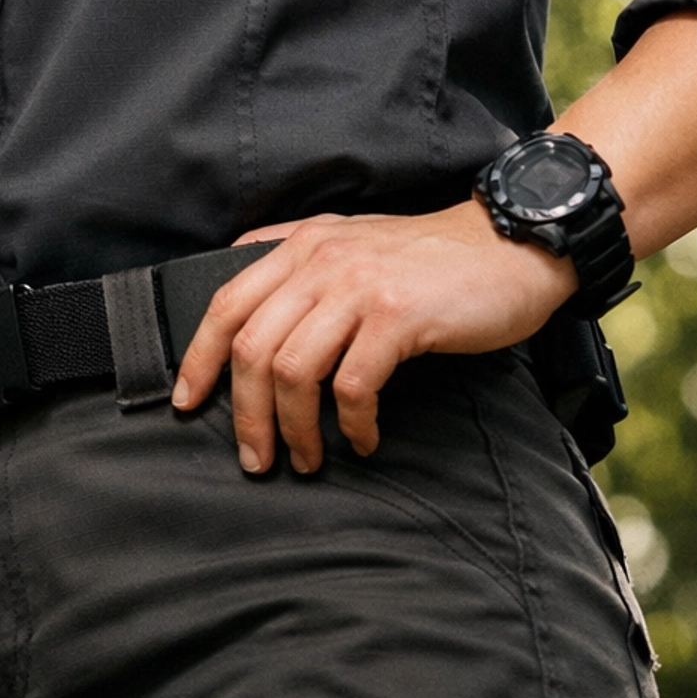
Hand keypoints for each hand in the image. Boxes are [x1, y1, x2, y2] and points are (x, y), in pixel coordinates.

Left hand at [171, 203, 574, 475]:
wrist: (507, 246)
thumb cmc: (429, 258)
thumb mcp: (352, 238)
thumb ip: (298, 257)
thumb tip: (239, 286)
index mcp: (302, 244)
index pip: (226, 301)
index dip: (199, 357)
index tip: (188, 403)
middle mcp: (321, 259)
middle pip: (251, 345)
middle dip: (244, 413)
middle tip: (256, 459)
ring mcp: (359, 287)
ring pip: (292, 369)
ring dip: (293, 428)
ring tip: (307, 458)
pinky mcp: (399, 317)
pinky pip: (353, 386)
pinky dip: (351, 424)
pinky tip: (363, 439)